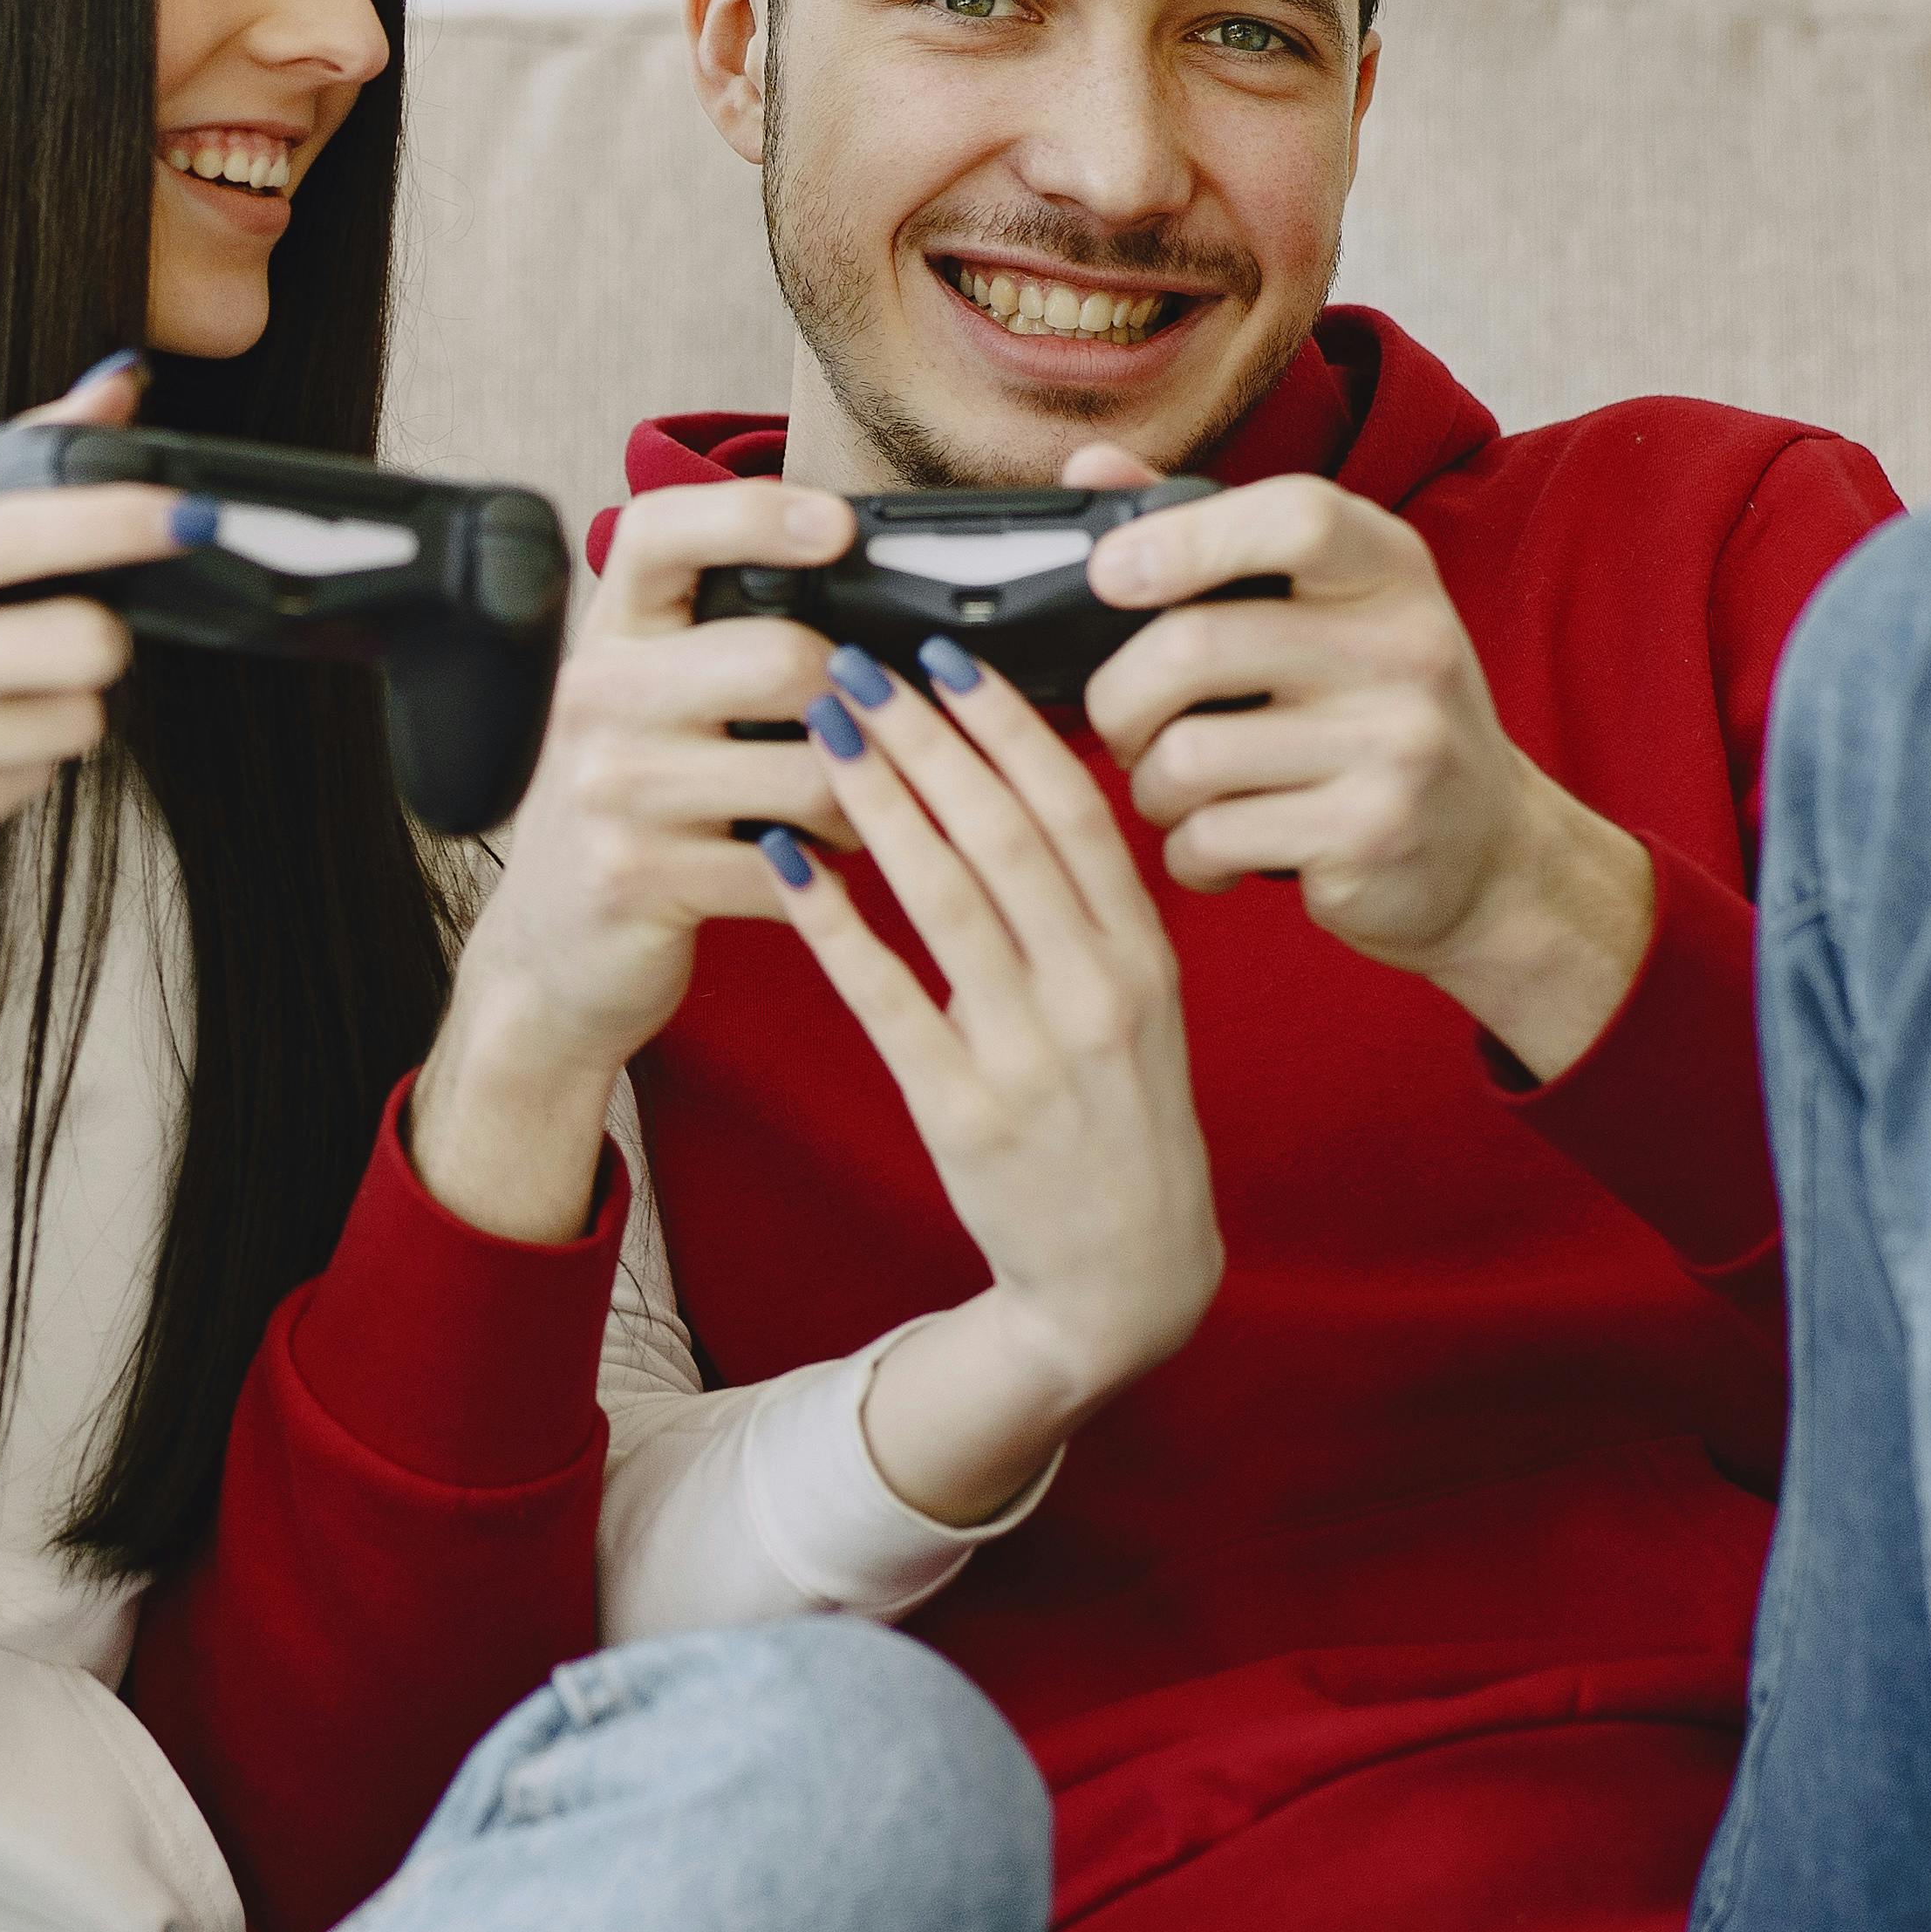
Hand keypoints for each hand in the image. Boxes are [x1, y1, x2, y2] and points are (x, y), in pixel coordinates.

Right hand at [0, 361, 193, 937]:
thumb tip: (116, 392)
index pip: (31, 533)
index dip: (130, 520)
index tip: (191, 510)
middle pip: (88, 650)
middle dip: (92, 631)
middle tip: (46, 621)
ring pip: (74, 727)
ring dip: (52, 701)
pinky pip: (29, 791)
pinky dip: (9, 763)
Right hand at [407, 478, 858, 1242]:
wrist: (547, 953)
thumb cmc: (627, 817)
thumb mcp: (647, 710)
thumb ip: (721, 649)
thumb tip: (868, 613)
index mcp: (608, 637)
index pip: (665, 534)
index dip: (755, 512)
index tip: (837, 525)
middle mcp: (596, 698)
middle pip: (784, 658)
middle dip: (862, 700)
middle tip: (878, 733)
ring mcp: (611, 791)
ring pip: (811, 775)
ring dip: (863, 804)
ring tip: (853, 814)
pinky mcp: (638, 878)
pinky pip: (791, 869)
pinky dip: (828, 876)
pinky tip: (815, 873)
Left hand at [764, 632, 1222, 1513]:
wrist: (1127, 1275)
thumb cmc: (1121, 1120)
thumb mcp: (1143, 1003)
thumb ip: (1091, 904)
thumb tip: (1021, 779)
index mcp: (1143, 955)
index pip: (1073, 810)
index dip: (1005, 724)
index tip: (944, 656)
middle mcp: (1096, 992)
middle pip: (1002, 832)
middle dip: (921, 738)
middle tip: (852, 668)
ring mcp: (1031, 1052)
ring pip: (943, 896)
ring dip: (873, 800)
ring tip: (816, 732)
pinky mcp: (963, 1111)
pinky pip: (885, 997)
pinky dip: (832, 922)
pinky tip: (787, 861)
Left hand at [1064, 437, 1655, 1078]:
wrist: (1487, 849)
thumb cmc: (1375, 714)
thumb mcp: (1326, 608)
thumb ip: (1210, 538)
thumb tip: (1091, 464)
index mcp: (1389, 567)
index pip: (1295, 517)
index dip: (1185, 537)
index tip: (1109, 572)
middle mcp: (1407, 644)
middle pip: (1196, 646)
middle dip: (1117, 699)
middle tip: (1123, 725)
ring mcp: (1398, 744)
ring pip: (1188, 757)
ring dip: (1149, 788)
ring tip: (1176, 793)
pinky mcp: (1372, 835)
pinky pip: (1212, 837)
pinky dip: (1185, 853)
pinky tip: (1213, 851)